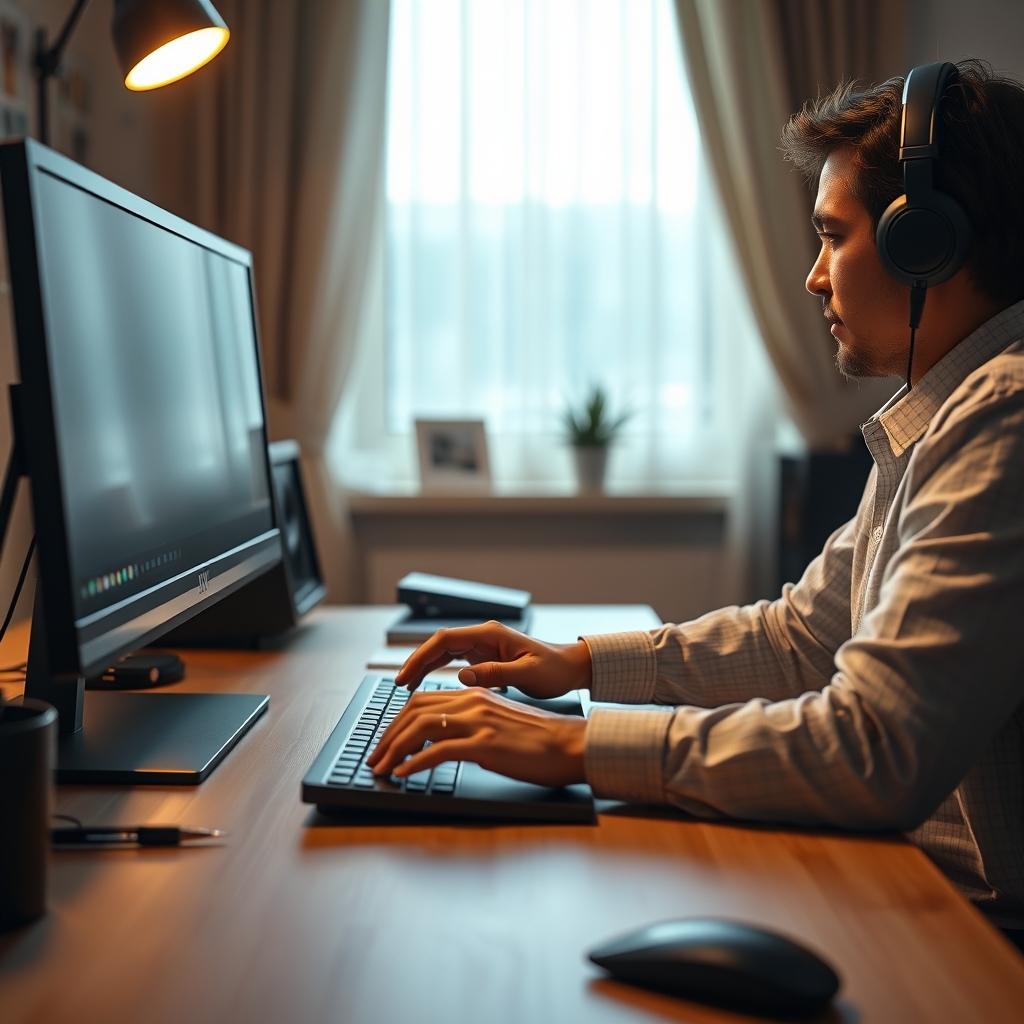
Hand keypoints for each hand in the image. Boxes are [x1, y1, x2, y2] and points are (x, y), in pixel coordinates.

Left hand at [366, 687, 586, 786]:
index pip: (422, 701)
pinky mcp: (486, 744)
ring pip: (421, 729)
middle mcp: (473, 703)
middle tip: (375, 758)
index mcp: (475, 695)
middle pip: (415, 712)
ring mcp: (479, 723)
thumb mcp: (499, 722)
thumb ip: (472, 724)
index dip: (396, 722)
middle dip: (388, 737)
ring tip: (383, 769)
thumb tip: (444, 742)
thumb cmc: (538, 740)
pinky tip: (405, 775)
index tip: (385, 742)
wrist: (569, 744)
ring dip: (395, 751)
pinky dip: (416, 764)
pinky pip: (440, 752)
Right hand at [394, 620, 592, 698]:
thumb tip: (463, 676)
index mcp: (491, 634)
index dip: (422, 656)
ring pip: (444, 654)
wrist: (570, 668)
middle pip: (439, 645)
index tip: (406, 674)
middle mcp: (483, 636)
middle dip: (417, 662)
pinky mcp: (484, 658)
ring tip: (406, 687)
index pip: (446, 639)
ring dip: (424, 668)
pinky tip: (426, 686)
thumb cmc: (554, 669)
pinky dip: (437, 673)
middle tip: (399, 685)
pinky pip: (453, 663)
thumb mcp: (528, 673)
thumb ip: (496, 673)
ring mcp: (482, 647)